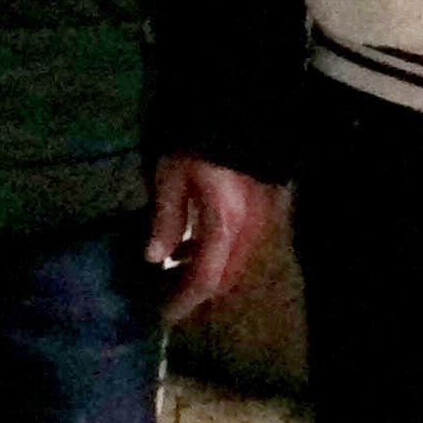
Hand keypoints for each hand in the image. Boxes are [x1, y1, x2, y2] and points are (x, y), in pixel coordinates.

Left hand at [145, 155, 278, 323]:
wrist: (244, 107)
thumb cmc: (201, 140)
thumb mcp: (172, 175)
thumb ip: (166, 218)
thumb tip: (154, 257)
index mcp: (226, 224)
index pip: (205, 278)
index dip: (184, 300)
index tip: (163, 315)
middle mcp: (252, 231)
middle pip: (226, 278)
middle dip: (196, 292)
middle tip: (166, 294)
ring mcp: (265, 221)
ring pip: (236, 264)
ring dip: (208, 273)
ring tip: (174, 269)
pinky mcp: (268, 209)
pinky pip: (243, 246)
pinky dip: (219, 254)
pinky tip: (193, 243)